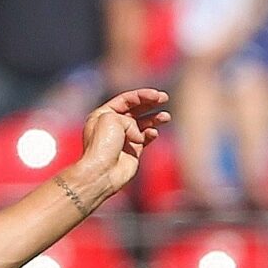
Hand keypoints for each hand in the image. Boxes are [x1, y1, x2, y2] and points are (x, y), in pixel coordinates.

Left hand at [68, 88, 171, 202]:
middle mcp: (113, 126)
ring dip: (155, 119)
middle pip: (136, 110)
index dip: (142, 96)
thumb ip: (129, 118)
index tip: (157, 95)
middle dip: (150, 103)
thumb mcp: (111, 118)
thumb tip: (139, 133)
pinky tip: (153, 134)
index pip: (125, 100)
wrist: (102, 172)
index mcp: (103, 115)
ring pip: (143, 123)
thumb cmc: (102, 145)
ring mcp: (123, 139)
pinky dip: (151, 134)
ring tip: (165, 117)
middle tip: (164, 98)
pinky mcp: (133, 151)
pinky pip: (146, 138)